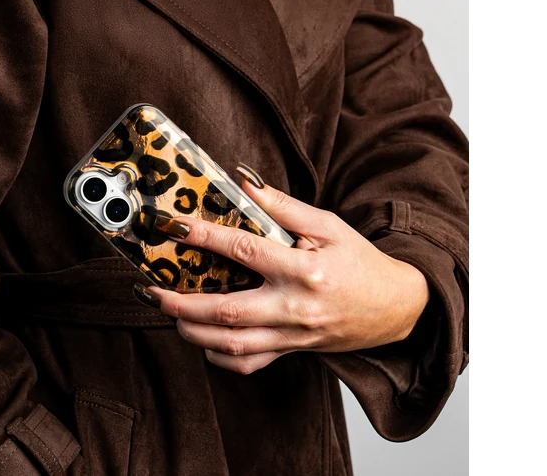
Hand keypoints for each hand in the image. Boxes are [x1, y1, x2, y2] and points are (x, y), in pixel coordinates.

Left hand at [133, 163, 429, 374]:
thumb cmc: (361, 263)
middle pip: (227, 311)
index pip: (244, 250)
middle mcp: (295, 307)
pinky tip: (204, 339)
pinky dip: (220, 357)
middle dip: (180, 304)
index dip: (204, 237)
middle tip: (150, 292)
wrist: (396, 307)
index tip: (171, 227)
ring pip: (232, 345)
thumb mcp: (328, 225)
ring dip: (193, 332)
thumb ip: (284, 206)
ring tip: (170, 313)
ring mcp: (293, 335)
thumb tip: (244, 182)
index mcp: (304, 269)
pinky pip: (249, 364)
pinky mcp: (293, 351)